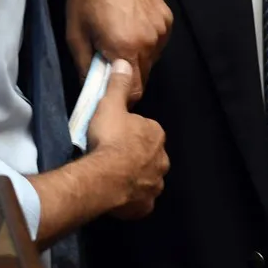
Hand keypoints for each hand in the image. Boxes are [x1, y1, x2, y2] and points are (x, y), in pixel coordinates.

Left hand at [66, 0, 171, 100]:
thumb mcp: (75, 35)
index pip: (135, 91)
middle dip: (128, 75)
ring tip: (120, 38)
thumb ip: (85, 68)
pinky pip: (159, 41)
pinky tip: (132, 25)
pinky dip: (147, 41)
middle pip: (144, 76)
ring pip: (152, 59)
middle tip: (110, 59)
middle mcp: (150, 41)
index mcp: (126, 48)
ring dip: (138, 57)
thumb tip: (91, 90)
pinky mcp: (167, 17)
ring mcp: (162, 28)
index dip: (122, 93)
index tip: (110, 86)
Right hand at [85, 59, 168, 218]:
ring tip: (113, 177)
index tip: (114, 135)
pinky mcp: (145, 206)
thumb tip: (124, 62)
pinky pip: (139, 201)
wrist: (105, 176)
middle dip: (135, 156)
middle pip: (148, 156)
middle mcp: (162, 160)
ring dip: (134, 178)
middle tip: (112, 156)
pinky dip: (131, 199)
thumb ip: (118, 85)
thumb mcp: (110, 105)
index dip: (130, 132)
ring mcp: (155, 185)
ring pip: (146, 179)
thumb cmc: (110, 138)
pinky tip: (117, 196)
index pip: (146, 131)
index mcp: (156, 135)